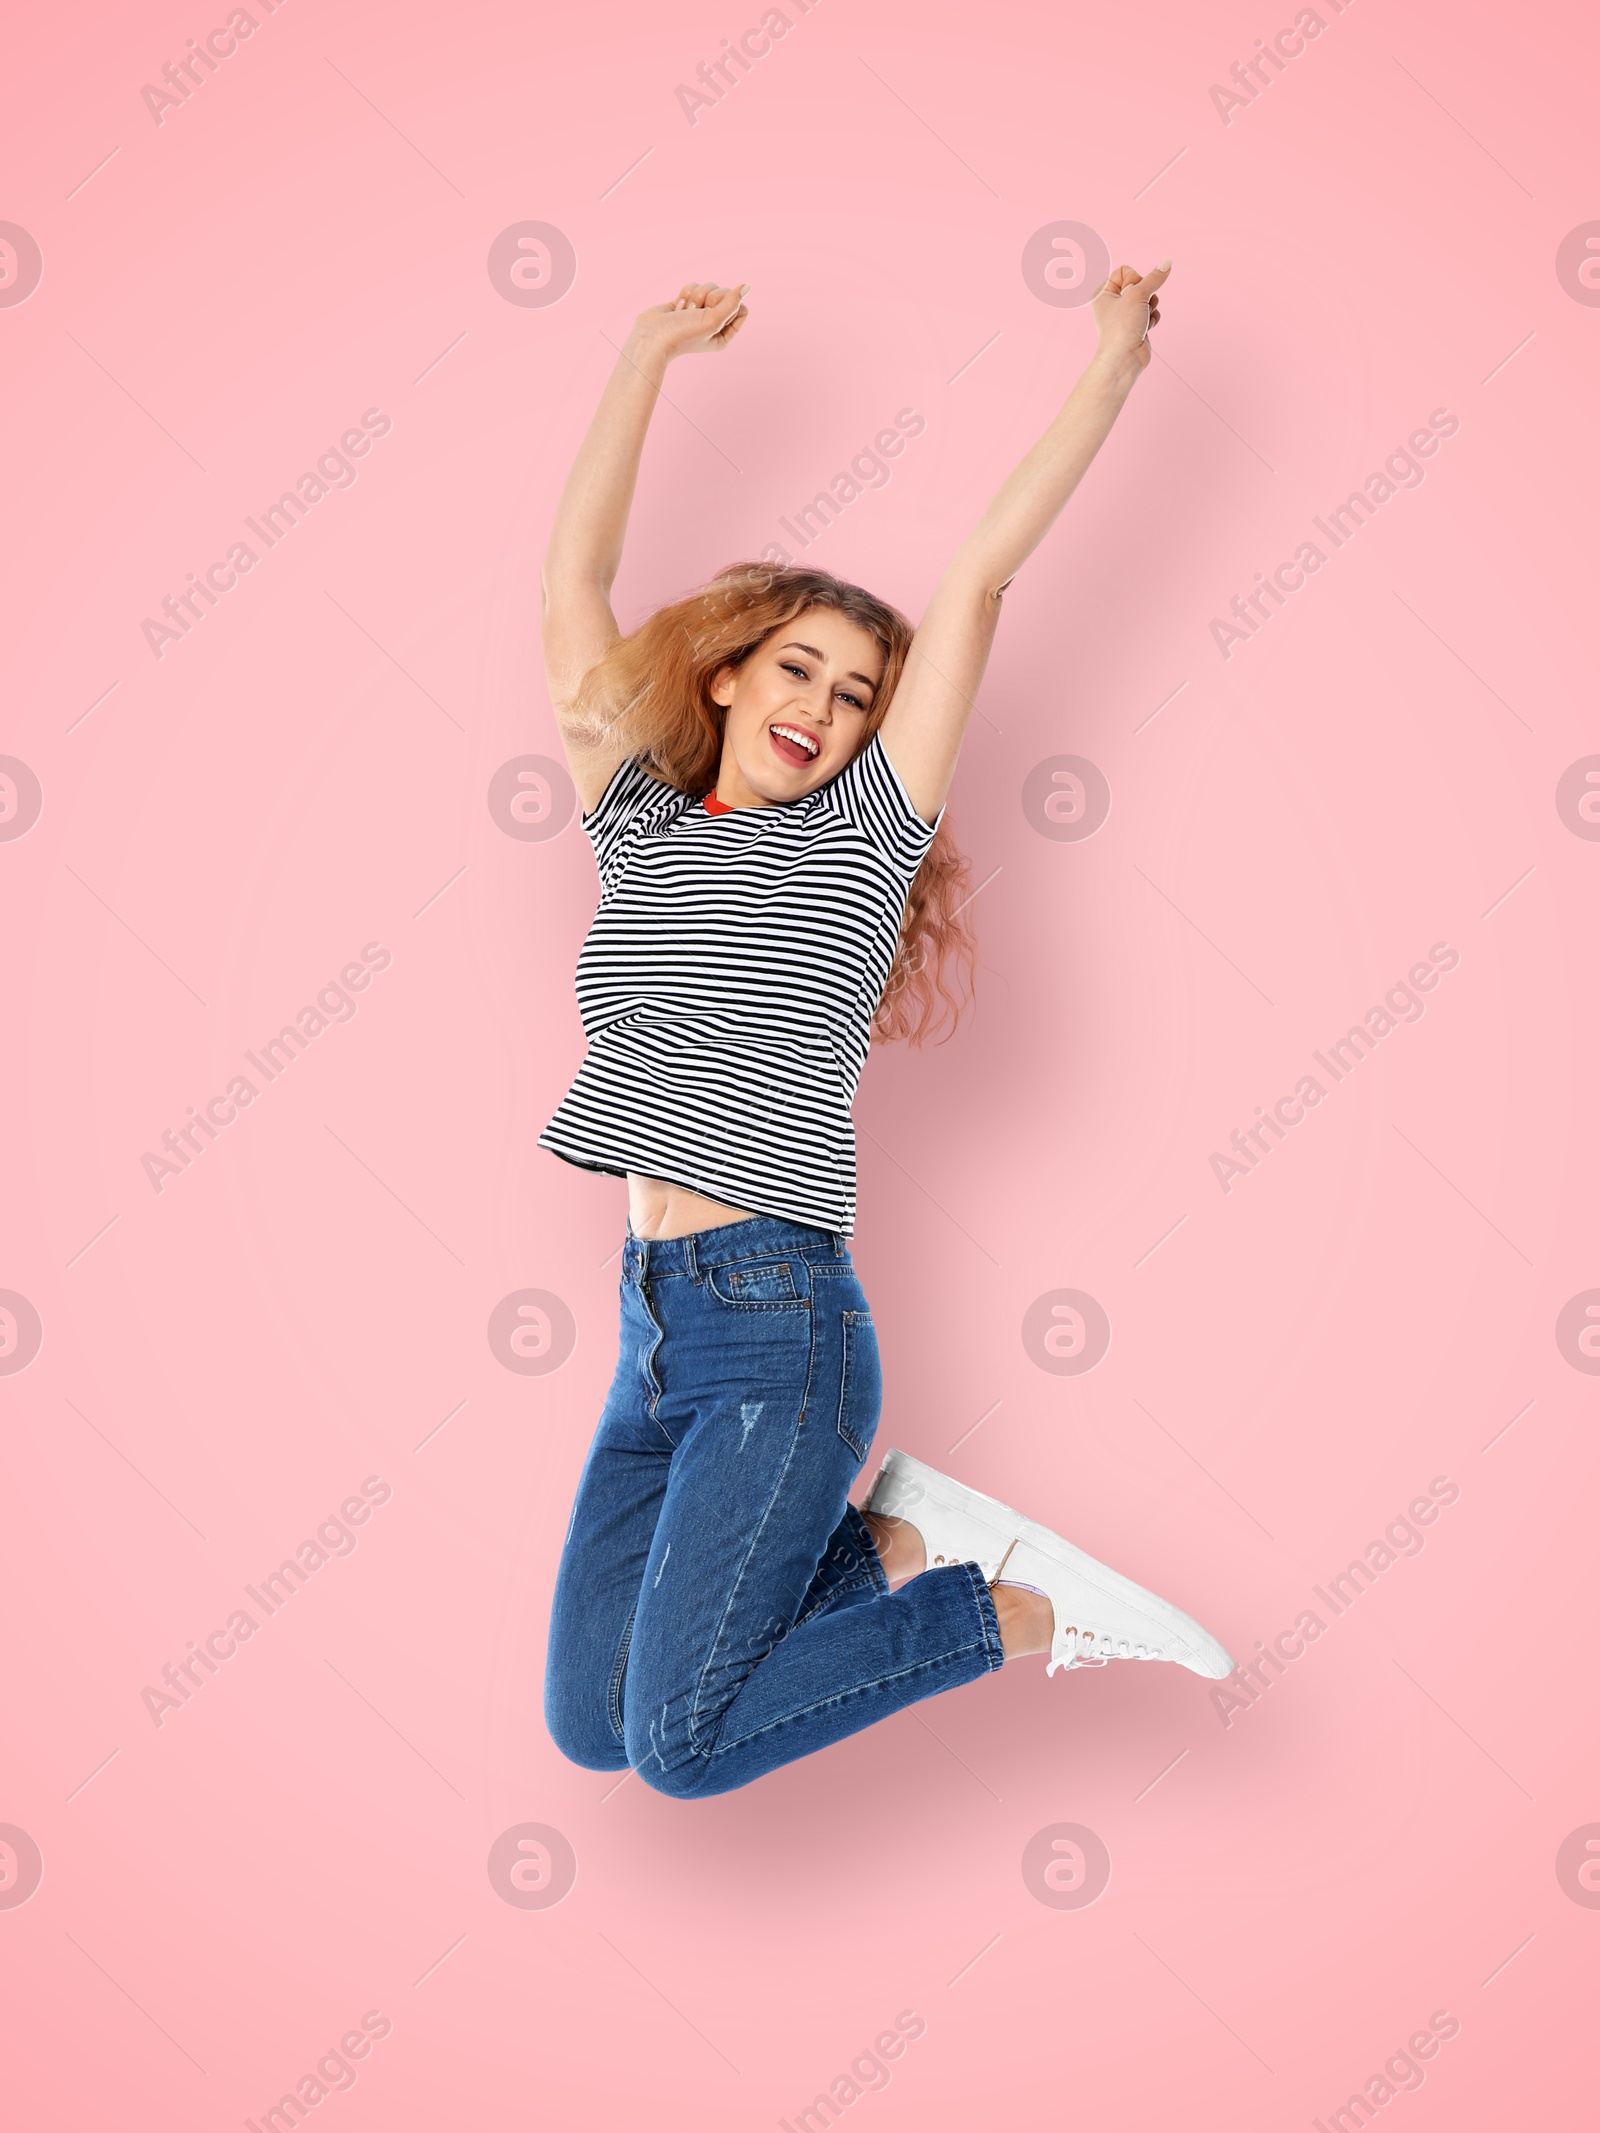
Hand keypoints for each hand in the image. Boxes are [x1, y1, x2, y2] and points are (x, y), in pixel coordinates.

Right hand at [630, 282, 749, 362]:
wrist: (652, 337)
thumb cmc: (682, 335)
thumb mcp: (712, 321)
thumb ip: (731, 303)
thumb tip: (747, 285)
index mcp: (725, 334)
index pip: (742, 308)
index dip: (730, 304)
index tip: (715, 311)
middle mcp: (714, 323)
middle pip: (725, 294)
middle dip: (709, 299)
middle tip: (695, 313)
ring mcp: (700, 311)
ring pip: (708, 287)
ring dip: (695, 296)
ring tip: (684, 312)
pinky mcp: (686, 301)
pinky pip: (693, 286)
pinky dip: (684, 294)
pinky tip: (677, 308)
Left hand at [1090, 260, 1169, 375]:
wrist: (1124, 358)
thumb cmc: (1121, 328)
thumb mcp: (1138, 295)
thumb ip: (1154, 278)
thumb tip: (1167, 263)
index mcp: (1103, 292)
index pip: (1124, 270)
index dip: (1133, 279)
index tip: (1130, 293)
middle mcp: (1113, 302)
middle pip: (1139, 284)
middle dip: (1144, 295)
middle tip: (1136, 309)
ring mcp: (1125, 314)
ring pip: (1147, 298)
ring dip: (1149, 307)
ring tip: (1140, 319)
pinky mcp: (1136, 324)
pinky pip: (1150, 312)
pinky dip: (1151, 318)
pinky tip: (1145, 328)